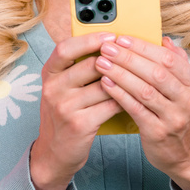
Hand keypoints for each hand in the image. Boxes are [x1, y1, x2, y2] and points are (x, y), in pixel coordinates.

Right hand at [30, 31, 123, 189]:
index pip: (65, 48)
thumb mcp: (63, 88)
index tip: (111, 35)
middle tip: (135, 56)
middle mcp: (53, 88)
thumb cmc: (66, 114)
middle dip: (116, 60)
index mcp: (49, 74)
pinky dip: (126, 100)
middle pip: (90, 65)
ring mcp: (65, 107)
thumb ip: (79, 68)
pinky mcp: (79, 124)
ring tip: (140, 76)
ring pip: (105, 85)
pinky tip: (135, 97)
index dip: (89, 39)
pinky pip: (110, 105)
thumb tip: (111, 45)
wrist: (55, 154)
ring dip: (125, 81)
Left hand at [95, 35, 189, 189]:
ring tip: (101, 63)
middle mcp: (189, 100)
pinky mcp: (158, 132)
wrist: (186, 153)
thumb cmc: (179, 114)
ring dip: (120, 74)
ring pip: (145, 90)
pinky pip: (136, 109)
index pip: (169, 59)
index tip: (122, 39)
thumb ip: (177, 63)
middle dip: (129, 58)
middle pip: (157, 73)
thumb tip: (163, 40)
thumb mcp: (186, 89)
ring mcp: (175, 118)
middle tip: (107, 48)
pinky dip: (120, 94)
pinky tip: (106, 84)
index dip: (143, 47)